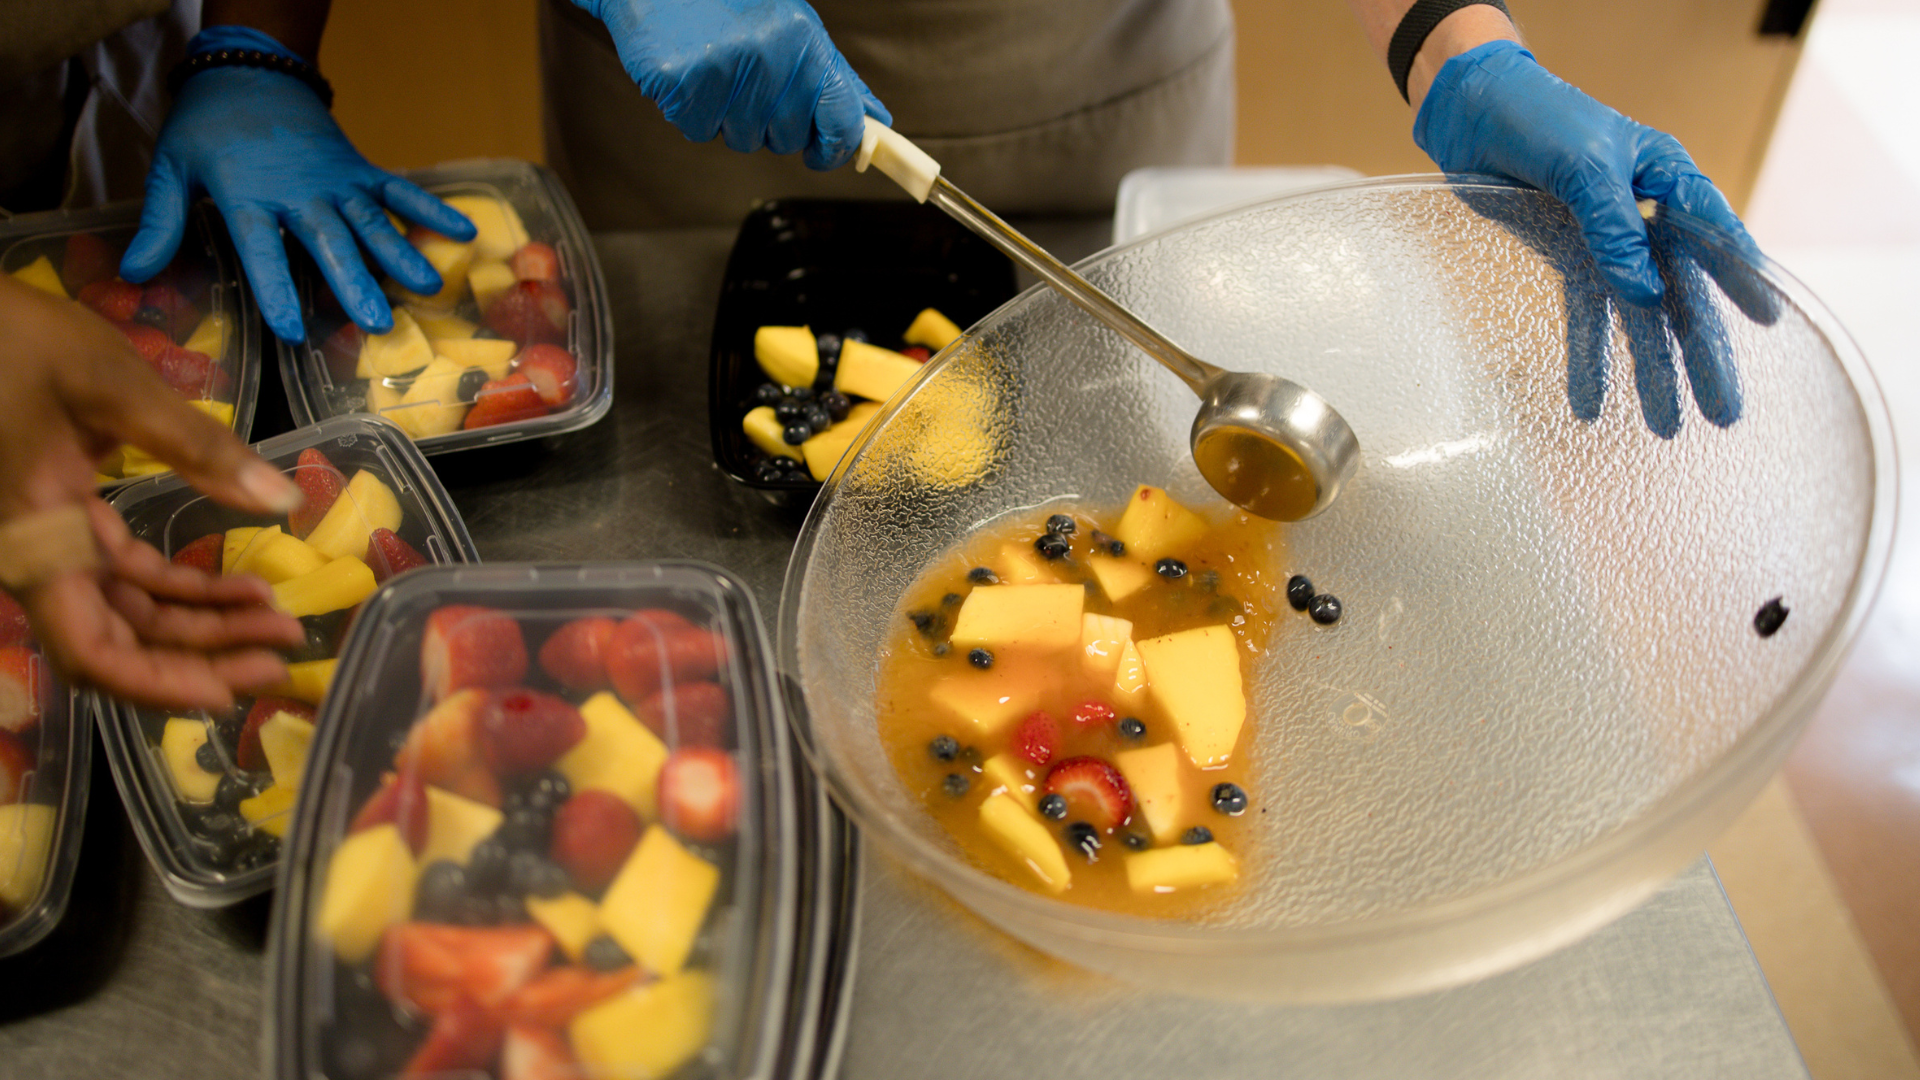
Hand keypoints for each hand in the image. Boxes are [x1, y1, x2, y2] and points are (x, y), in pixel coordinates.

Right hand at [0, 274, 305, 709]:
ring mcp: (55, 545)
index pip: (89, 651)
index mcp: (36, 542)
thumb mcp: (114, 385)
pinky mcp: (69, 524)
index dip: (156, 685)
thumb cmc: (18, 341)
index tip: (228, 692)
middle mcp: (39, 559)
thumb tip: (283, 498)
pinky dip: (186, 588)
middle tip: (284, 655)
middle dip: (203, 657)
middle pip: (120, 644)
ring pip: (131, 614)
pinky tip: (248, 587)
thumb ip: (197, 445)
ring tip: (281, 621)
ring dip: (204, 625)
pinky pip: (129, 578)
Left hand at [120, 28, 476, 342]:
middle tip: (377, 323)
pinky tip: (464, 230)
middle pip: (330, 240)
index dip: (275, 287)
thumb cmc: (208, 125)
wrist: (249, 71)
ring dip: (400, 254)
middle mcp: (299, 191)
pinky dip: (431, 209)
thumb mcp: (171, 168)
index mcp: (247, 193)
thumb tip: (135, 274)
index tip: (290, 328)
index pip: (261, 247)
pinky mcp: (359, 170)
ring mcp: (336, 180)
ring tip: (427, 286)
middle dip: (354, 282)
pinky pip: (398, 192)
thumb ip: (160, 222)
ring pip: (371, 221)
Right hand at [572, 0, 888, 169]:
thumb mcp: (793, 26)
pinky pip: (700, 132)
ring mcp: (725, 75)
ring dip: (730, 117)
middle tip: (749, 82)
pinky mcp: (683, 89)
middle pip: (787, 139)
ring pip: (743, 140)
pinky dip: (694, 112)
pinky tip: (692, 74)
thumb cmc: (727, 0)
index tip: (824, 154)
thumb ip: (831, 77)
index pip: (841, 119)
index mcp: (804, 43)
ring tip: (718, 71)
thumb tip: (870, 118)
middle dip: (770, 122)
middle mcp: (769, 60)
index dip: (835, 148)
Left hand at [1416, 40, 1777, 434]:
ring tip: (1669, 427)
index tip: (1768, 320)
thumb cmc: (1538, 119)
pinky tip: (1590, 405)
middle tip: (1725, 413)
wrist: (1471, 114)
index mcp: (1667, 178)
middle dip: (1702, 355)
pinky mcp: (1567, 259)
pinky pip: (1584, 317)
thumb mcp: (1583, 166)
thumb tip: (1645, 296)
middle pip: (1682, 294)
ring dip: (1652, 371)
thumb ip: (1614, 228)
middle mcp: (1645, 215)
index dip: (1740, 279)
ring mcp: (1607, 242)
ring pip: (1638, 317)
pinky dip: (1587, 360)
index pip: (1713, 236)